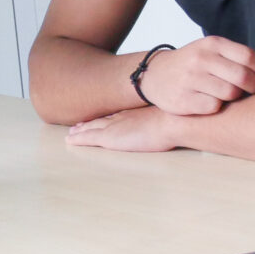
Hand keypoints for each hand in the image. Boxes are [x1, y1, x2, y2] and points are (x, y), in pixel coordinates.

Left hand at [65, 106, 183, 152]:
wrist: (176, 121)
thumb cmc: (182, 120)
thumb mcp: (174, 116)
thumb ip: (172, 120)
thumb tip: (185, 121)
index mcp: (137, 113)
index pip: (118, 114)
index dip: (108, 116)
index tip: (102, 116)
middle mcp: (123, 117)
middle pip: (102, 119)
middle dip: (90, 121)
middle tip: (79, 124)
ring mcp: (115, 126)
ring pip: (92, 127)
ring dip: (81, 130)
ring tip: (71, 132)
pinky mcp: (110, 137)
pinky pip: (89, 138)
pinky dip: (78, 139)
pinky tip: (69, 140)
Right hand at [133, 37, 254, 114]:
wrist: (154, 75)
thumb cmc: (193, 65)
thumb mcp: (215, 54)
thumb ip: (244, 59)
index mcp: (212, 44)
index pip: (249, 57)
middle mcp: (200, 59)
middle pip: (243, 76)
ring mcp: (190, 79)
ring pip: (230, 93)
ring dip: (238, 98)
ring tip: (237, 98)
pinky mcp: (182, 99)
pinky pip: (213, 107)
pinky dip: (220, 107)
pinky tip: (217, 105)